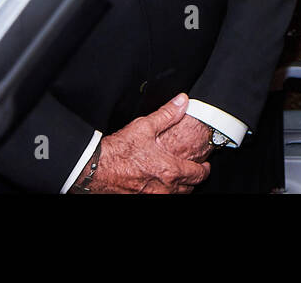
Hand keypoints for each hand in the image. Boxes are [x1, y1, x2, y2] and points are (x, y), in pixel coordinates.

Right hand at [81, 94, 210, 192]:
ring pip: (174, 196)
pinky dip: (163, 193)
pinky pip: (158, 198)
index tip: (206, 165)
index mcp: (169, 170)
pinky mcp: (138, 199)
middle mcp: (162, 187)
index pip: (197, 174)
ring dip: (180, 189)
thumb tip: (182, 101)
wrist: (94, 169)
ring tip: (180, 180)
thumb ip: (167, 114)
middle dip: (193, 180)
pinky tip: (159, 186)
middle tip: (195, 172)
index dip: (205, 170)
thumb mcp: (145, 126)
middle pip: (188, 189)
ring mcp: (150, 196)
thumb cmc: (118, 150)